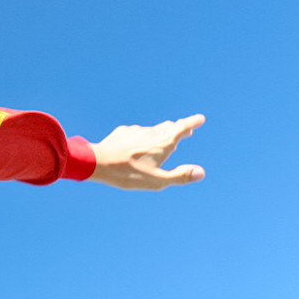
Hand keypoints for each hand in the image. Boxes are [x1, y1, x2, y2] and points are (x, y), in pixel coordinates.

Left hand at [87, 114, 205, 190]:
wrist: (97, 162)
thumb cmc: (128, 174)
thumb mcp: (157, 181)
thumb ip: (179, 176)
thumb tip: (201, 172)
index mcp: (162, 144)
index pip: (181, 128)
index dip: (192, 123)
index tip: (200, 118)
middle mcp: (151, 133)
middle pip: (168, 127)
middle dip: (178, 128)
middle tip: (186, 130)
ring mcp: (135, 131)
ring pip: (152, 129)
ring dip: (161, 132)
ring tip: (162, 139)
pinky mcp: (122, 132)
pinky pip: (136, 132)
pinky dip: (142, 136)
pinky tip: (137, 144)